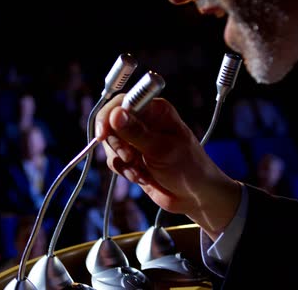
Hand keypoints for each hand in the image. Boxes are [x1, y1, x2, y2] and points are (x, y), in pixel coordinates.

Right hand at [95, 94, 240, 237]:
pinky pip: (115, 160)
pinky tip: (143, 177)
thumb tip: (115, 115)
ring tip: (141, 171)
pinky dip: (125, 171)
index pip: (121, 102)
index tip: (103, 135)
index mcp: (155, 110)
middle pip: (110, 124)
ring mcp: (136, 140)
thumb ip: (136, 133)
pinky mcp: (132, 157)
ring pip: (111, 145)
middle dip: (117, 145)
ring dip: (123, 161)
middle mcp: (144, 121)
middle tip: (131, 157)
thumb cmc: (189, 167)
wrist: (194, 195)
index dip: (108, 117)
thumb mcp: (162, 149)